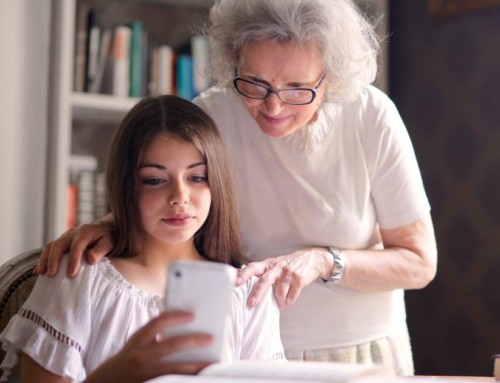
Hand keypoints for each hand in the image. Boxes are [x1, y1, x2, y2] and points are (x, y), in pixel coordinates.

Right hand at [35, 223, 113, 277]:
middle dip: (54, 260)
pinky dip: (43, 260)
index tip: (71, 275)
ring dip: (45, 260)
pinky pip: (49, 249)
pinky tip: (38, 271)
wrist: (104, 230)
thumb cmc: (107, 239)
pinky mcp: (61, 242)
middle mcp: (73, 233)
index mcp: (85, 232)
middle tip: (52, 275)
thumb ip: (101, 251)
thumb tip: (90, 260)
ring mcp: (65, 237)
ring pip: (51, 246)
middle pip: (59, 244)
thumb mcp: (109, 243)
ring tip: (41, 273)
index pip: (77, 246)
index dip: (73, 260)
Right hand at [86, 312, 213, 382]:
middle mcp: (140, 356)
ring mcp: (145, 373)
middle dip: (192, 341)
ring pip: (174, 369)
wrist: (107, 382)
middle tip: (210, 338)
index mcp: (138, 340)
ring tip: (211, 362)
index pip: (157, 323)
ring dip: (194, 366)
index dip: (175, 317)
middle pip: (170, 346)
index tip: (192, 315)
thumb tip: (182, 328)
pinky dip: (185, 379)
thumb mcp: (136, 344)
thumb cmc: (128, 359)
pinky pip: (171, 381)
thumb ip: (153, 336)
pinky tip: (198, 377)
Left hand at [236, 248, 331, 308]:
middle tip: (251, 303)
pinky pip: (292, 295)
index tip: (235, 282)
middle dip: (257, 293)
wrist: (312, 259)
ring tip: (280, 304)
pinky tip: (288, 301)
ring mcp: (289, 272)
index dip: (244, 274)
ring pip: (280, 291)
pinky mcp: (300, 278)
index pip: (253, 267)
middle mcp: (277, 267)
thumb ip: (263, 275)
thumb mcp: (274, 265)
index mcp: (268, 264)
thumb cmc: (288, 265)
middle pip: (265, 280)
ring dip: (279, 301)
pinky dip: (289, 301)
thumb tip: (247, 290)